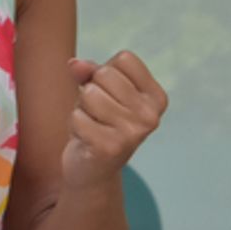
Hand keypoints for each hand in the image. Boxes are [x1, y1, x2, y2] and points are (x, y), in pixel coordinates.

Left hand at [61, 50, 166, 190]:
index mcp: (156, 98)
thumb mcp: (99, 89)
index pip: (124, 59)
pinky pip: (78, 117)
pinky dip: (75, 125)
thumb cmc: (98, 121)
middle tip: (98, 113)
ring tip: (92, 124)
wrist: (92, 170)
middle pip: (105, 74)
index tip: (110, 94)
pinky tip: (86, 139)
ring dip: (82, 108)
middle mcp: (151, 116)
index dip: (107, 71)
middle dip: (91, 89)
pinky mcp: (110, 147)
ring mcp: (133, 133)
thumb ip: (88, 71)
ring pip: (89, 93)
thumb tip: (75, 65)